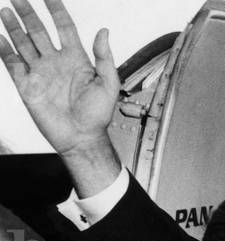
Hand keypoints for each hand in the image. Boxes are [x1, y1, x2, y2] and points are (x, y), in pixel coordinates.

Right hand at [0, 0, 117, 157]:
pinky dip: (4, 49)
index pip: (64, 27)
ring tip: (6, 10)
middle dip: (28, 13)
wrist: (82, 138)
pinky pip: (12, 63)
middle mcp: (56, 62)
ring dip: (14, 26)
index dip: (56, 10)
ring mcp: (40, 72)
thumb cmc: (98, 115)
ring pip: (23, 43)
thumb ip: (105, 57)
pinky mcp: (27, 85)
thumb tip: (103, 31)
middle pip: (38, 30)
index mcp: (76, 59)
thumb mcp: (108, 84)